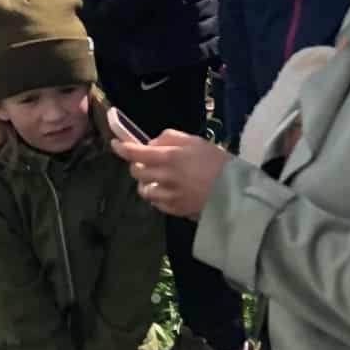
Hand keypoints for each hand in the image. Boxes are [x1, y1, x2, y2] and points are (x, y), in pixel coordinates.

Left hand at [113, 130, 229, 218]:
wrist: (234, 192)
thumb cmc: (216, 162)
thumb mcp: (194, 141)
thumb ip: (169, 139)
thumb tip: (152, 143)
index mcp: (168, 157)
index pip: (135, 153)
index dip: (121, 148)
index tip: (115, 144)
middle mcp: (164, 177)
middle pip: (136, 172)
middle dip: (138, 165)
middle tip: (148, 162)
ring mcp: (167, 196)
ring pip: (144, 190)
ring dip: (147, 182)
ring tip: (159, 178)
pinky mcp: (173, 210)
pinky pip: (156, 202)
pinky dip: (157, 195)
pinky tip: (169, 190)